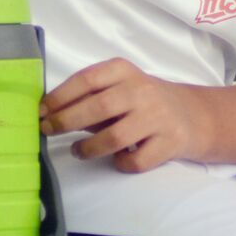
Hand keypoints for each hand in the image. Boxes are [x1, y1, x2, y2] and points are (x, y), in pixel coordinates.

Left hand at [41, 59, 205, 171]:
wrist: (193, 116)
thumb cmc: (143, 102)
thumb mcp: (120, 89)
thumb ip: (90, 99)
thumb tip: (50, 114)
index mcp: (125, 71)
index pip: (87, 79)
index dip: (60, 96)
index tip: (41, 111)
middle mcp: (142, 90)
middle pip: (98, 107)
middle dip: (66, 121)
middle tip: (47, 131)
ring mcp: (158, 117)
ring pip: (115, 137)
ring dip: (88, 148)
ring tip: (77, 151)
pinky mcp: (169, 143)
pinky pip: (135, 161)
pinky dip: (119, 163)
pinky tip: (115, 159)